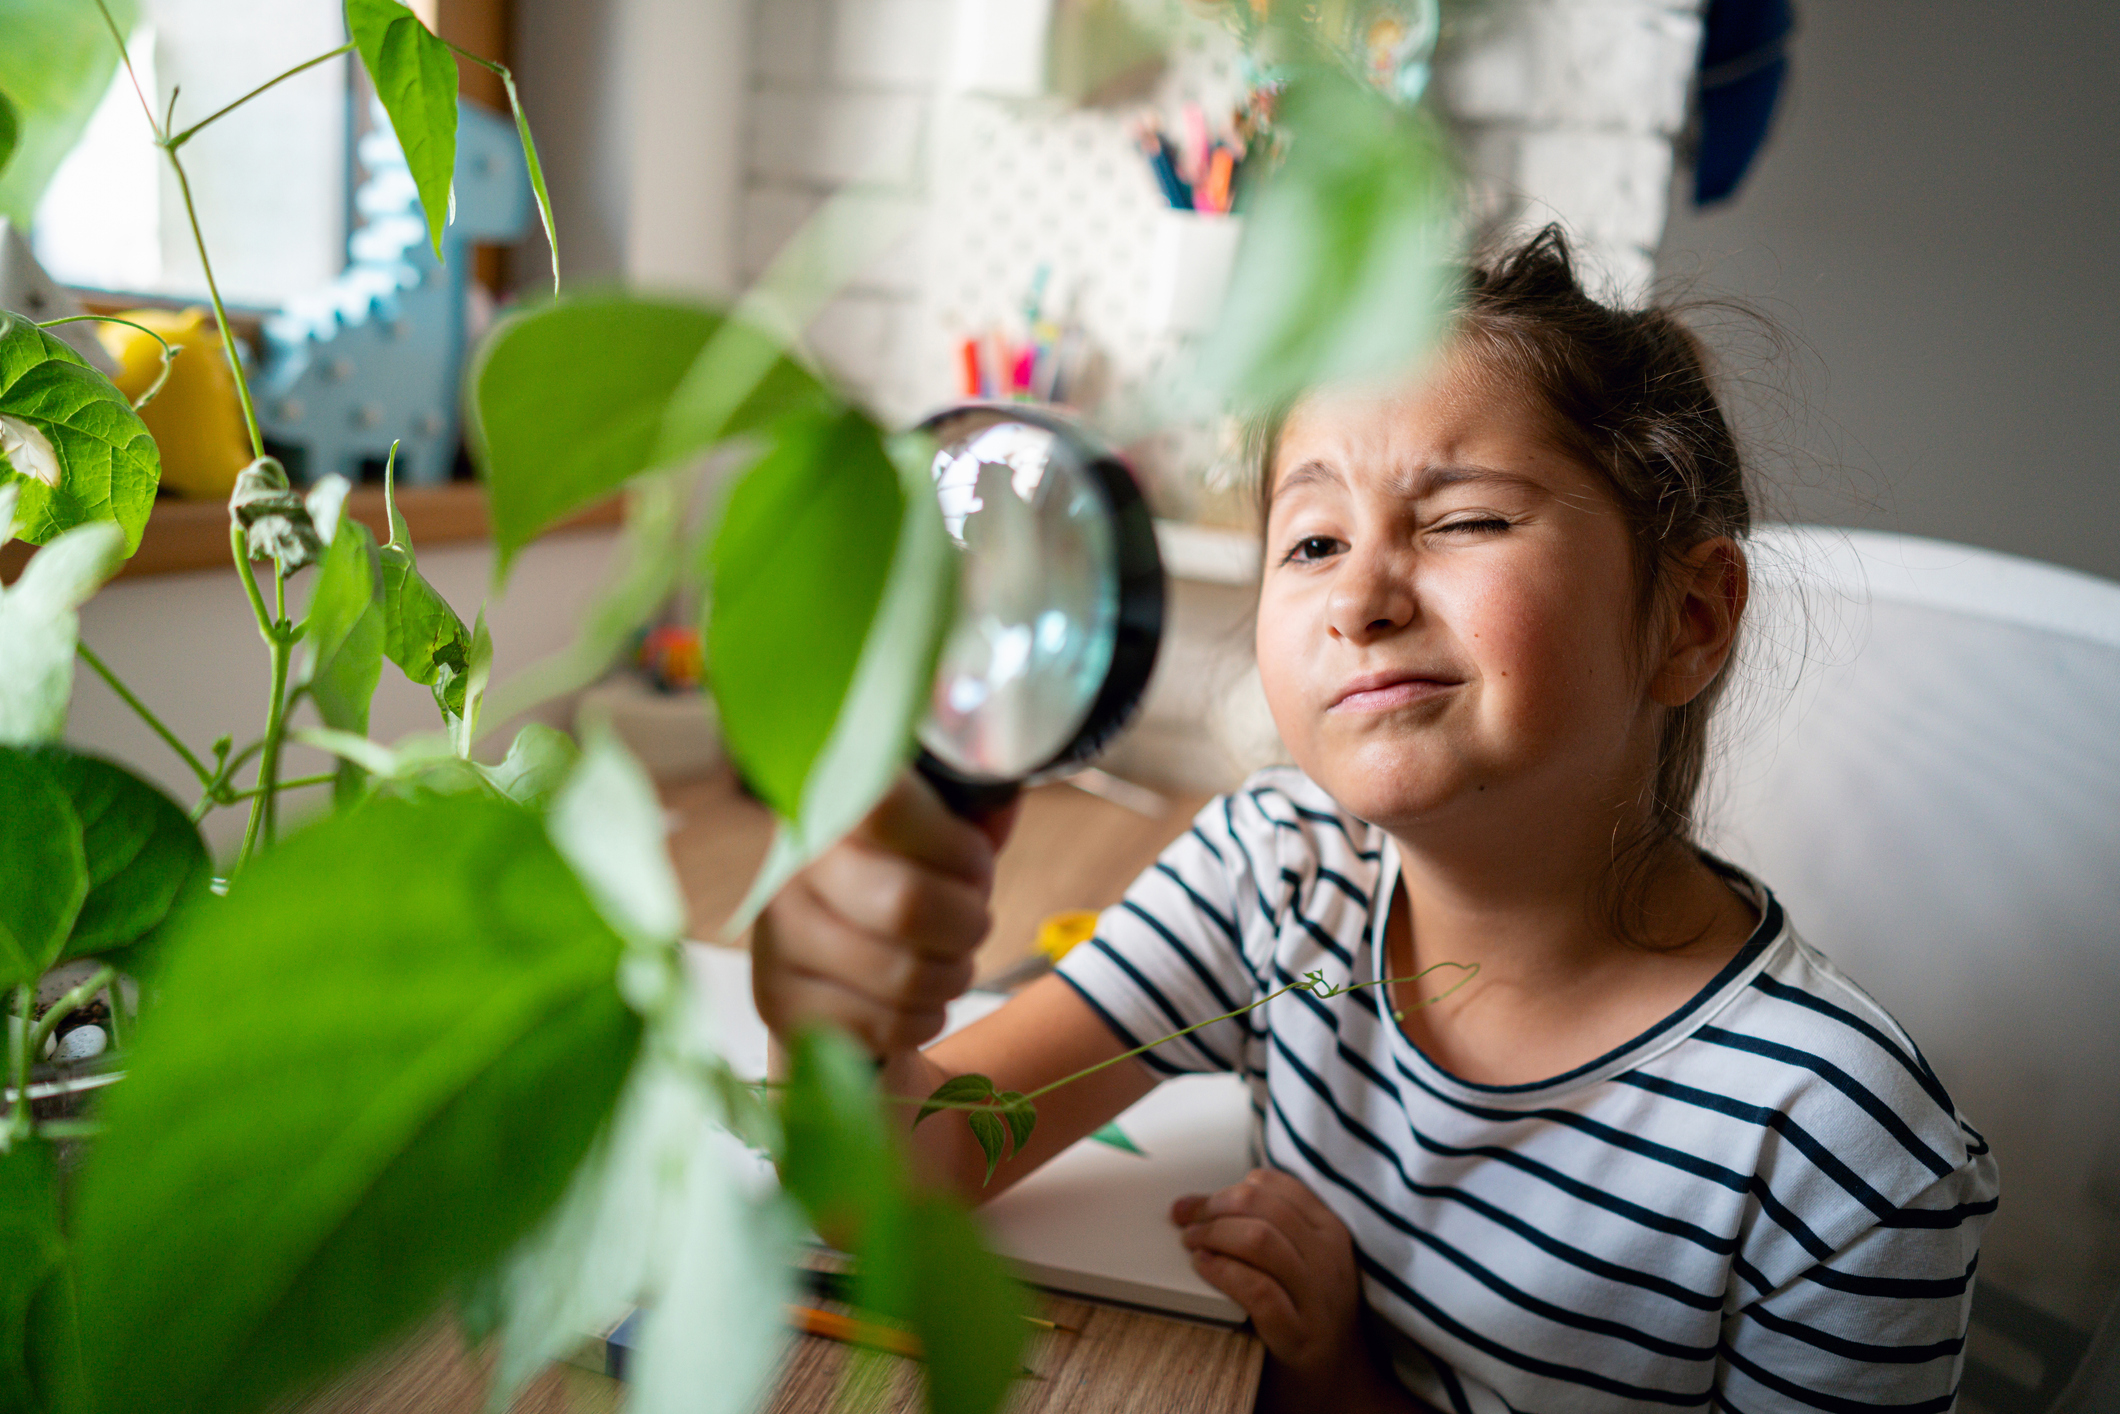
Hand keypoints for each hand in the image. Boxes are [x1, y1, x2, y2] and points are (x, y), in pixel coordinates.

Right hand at [753, 773, 1012, 1057]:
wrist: (834, 955)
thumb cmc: (906, 879)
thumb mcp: (941, 832)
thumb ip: (972, 812)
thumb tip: (996, 808)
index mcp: (832, 803)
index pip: (890, 810)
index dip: (956, 847)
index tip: (974, 863)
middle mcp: (791, 865)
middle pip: (907, 904)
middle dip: (966, 923)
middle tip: (972, 924)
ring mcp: (776, 937)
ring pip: (902, 975)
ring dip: (951, 976)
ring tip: (949, 963)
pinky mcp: (778, 1001)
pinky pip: (883, 1026)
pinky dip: (922, 1019)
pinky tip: (917, 1000)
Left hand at [1175, 1169, 1418, 1412]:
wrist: (1341, 1382)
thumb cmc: (1310, 1313)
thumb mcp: (1305, 1260)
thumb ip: (1272, 1227)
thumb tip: (1203, 1202)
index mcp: (1330, 1231)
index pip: (1276, 1186)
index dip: (1227, 1187)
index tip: (1196, 1203)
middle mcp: (1329, 1258)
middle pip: (1262, 1207)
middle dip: (1213, 1208)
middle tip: (1186, 1222)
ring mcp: (1318, 1297)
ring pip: (1260, 1240)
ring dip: (1214, 1235)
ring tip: (1192, 1243)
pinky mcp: (1300, 1334)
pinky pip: (1258, 1290)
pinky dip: (1224, 1272)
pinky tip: (1205, 1268)